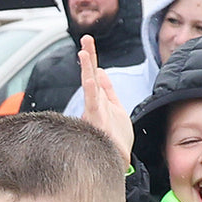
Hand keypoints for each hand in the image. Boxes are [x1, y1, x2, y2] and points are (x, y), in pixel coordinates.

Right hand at [79, 36, 132, 165]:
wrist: (117, 163)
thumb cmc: (115, 140)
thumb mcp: (115, 109)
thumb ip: (108, 91)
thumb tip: (101, 72)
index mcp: (100, 101)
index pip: (94, 76)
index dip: (92, 60)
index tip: (87, 43)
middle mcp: (95, 105)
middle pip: (91, 76)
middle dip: (89, 57)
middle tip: (86, 38)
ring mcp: (95, 113)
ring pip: (90, 86)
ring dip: (87, 68)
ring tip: (84, 52)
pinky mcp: (97, 122)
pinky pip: (93, 103)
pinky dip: (91, 89)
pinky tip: (91, 77)